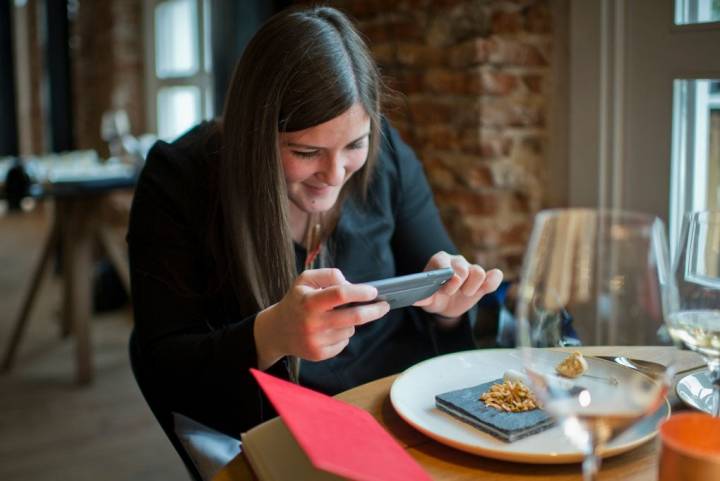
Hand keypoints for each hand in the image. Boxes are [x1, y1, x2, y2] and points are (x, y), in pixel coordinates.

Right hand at [254, 268, 389, 369]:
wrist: (277, 331)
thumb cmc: (296, 300)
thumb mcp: (305, 280)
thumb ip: (329, 275)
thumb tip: (351, 285)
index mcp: (309, 302)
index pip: (340, 295)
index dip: (360, 292)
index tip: (374, 291)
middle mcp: (313, 323)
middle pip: (354, 317)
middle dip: (374, 311)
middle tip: (384, 305)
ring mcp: (316, 341)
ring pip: (350, 329)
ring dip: (351, 321)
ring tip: (335, 317)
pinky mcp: (319, 354)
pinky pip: (344, 342)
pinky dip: (343, 334)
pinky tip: (329, 330)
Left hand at [414, 251, 502, 321]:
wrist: (446, 305)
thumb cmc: (434, 297)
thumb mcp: (427, 299)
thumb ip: (423, 298)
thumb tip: (415, 300)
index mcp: (440, 260)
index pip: (445, 261)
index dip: (448, 275)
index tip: (446, 289)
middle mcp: (456, 261)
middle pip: (463, 268)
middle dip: (459, 283)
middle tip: (452, 293)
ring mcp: (471, 268)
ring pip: (478, 272)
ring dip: (472, 286)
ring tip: (465, 293)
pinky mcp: (484, 279)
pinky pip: (495, 276)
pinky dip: (492, 281)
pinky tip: (485, 289)